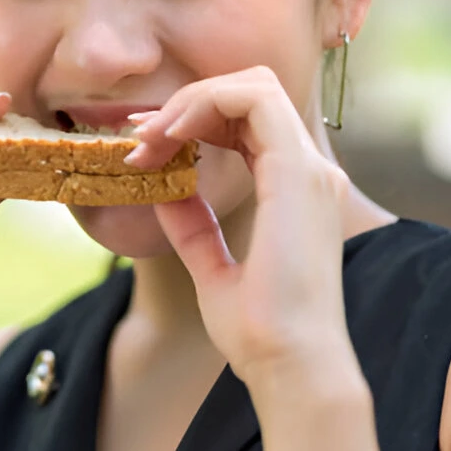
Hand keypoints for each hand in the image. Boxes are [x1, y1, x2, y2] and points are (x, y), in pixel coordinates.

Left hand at [126, 66, 356, 384]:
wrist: (289, 365)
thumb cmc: (259, 333)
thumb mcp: (211, 268)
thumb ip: (193, 225)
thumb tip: (165, 189)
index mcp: (297, 191)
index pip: (250, 121)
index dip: (194, 118)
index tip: (145, 145)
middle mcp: (310, 172)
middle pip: (252, 91)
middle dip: (189, 103)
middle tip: (140, 136)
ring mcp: (308, 168)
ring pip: (253, 85)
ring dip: (192, 101)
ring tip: (149, 137)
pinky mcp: (297, 172)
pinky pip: (253, 101)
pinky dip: (204, 105)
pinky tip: (170, 135)